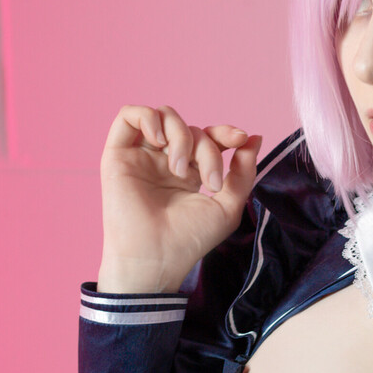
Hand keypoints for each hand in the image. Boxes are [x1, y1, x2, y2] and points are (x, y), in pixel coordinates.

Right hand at [97, 104, 261, 293]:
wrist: (156, 257)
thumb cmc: (189, 239)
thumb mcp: (227, 207)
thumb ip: (243, 173)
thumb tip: (254, 138)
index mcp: (189, 173)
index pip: (207, 138)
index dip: (224, 132)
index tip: (241, 139)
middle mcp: (164, 161)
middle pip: (191, 130)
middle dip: (207, 149)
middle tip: (211, 181)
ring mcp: (142, 157)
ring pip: (164, 117)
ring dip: (181, 136)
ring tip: (179, 170)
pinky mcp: (118, 155)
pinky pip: (129, 115)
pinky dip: (148, 117)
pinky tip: (159, 141)